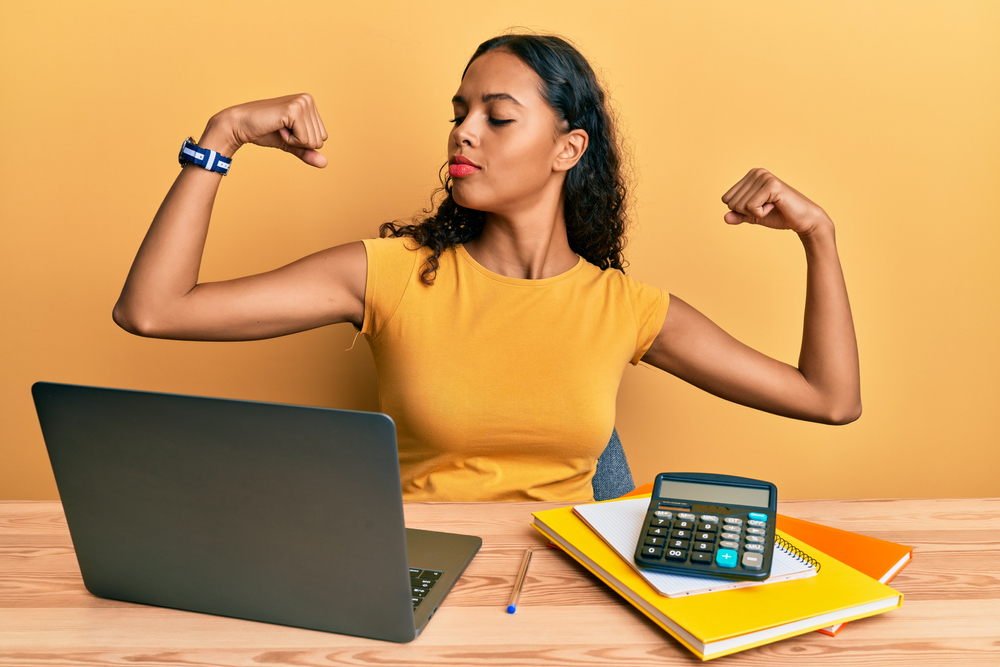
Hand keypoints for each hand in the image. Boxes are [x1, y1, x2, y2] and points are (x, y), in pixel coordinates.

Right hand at [200, 94, 328, 167]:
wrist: (240, 126)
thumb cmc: (264, 132)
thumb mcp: (291, 143)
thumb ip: (307, 152)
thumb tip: (325, 164)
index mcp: (309, 103)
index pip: (322, 137)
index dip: (303, 141)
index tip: (286, 130)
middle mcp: (308, 99)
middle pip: (320, 140)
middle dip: (299, 142)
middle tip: (281, 129)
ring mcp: (302, 103)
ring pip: (313, 141)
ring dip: (293, 141)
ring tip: (278, 127)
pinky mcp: (294, 110)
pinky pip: (304, 140)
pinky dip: (289, 140)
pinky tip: (277, 127)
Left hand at [721, 168, 830, 235]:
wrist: (803, 220)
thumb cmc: (780, 215)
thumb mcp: (754, 216)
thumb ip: (739, 216)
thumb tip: (724, 218)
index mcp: (750, 176)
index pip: (726, 199)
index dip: (741, 210)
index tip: (760, 207)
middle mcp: (756, 172)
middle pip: (731, 202)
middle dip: (747, 212)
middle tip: (767, 208)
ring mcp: (764, 177)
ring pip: (740, 205)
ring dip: (755, 213)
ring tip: (772, 206)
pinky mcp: (771, 185)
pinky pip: (751, 207)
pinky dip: (761, 213)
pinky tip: (775, 206)